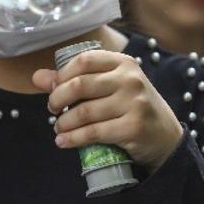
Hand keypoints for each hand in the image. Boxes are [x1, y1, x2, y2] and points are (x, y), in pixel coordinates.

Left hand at [32, 51, 183, 170]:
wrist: (165, 136)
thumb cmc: (131, 107)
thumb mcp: (109, 88)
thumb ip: (75, 80)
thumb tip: (37, 77)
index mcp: (123, 63)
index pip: (83, 60)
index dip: (62, 75)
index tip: (53, 90)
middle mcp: (131, 79)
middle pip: (80, 85)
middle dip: (57, 100)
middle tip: (53, 110)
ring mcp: (134, 103)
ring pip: (84, 112)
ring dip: (63, 123)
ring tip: (58, 129)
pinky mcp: (134, 127)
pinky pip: (94, 132)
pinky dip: (73, 139)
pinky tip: (63, 142)